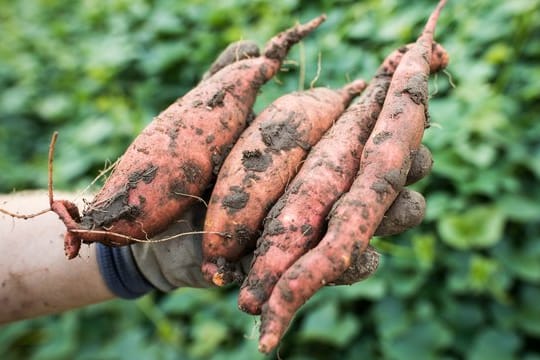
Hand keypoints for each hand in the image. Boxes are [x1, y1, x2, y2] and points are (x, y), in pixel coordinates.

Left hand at [122, 42, 430, 293]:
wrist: (157, 230)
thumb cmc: (183, 168)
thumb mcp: (202, 119)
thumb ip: (229, 78)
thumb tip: (254, 45)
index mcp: (308, 142)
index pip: (363, 123)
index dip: (392, 109)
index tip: (422, 87)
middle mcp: (322, 182)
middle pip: (385, 170)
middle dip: (410, 163)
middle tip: (419, 159)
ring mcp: (319, 224)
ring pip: (383, 217)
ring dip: (396, 213)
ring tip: (398, 208)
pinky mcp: (309, 267)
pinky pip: (353, 265)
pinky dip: (358, 262)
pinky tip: (358, 255)